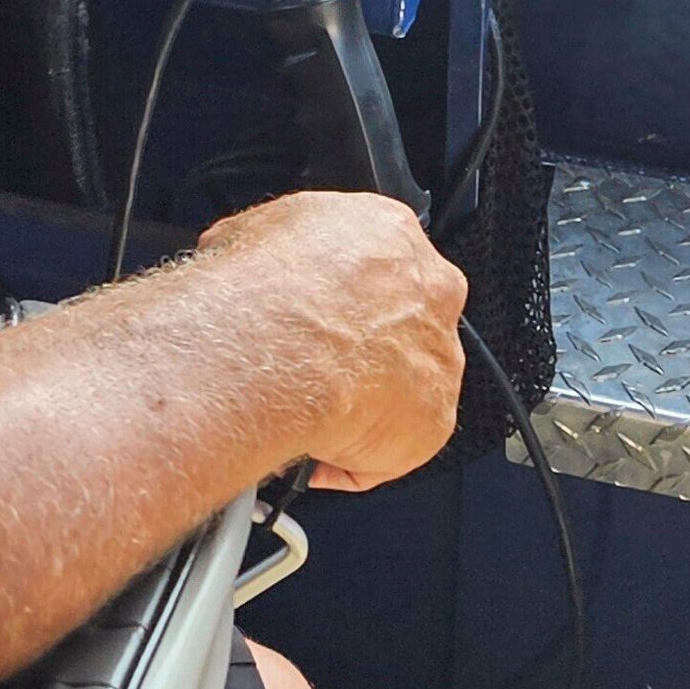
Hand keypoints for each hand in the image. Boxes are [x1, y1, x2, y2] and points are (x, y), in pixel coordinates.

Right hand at [194, 190, 468, 490]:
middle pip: (406, 319)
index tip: (315, 311)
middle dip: (365, 343)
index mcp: (391, 231)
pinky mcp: (436, 418)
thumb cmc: (262, 286)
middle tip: (312, 364)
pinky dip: (352, 457)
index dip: (344, 292)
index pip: (380, 262)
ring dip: (362, 401)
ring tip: (303, 413)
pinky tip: (310, 452)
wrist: (275, 343)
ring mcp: (439, 354)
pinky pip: (391, 446)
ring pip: (404, 383)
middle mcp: (429, 288)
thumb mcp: (252, 233)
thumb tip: (250, 268)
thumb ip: (279, 254)